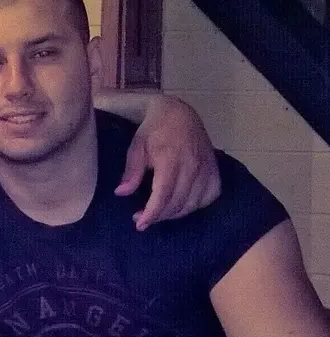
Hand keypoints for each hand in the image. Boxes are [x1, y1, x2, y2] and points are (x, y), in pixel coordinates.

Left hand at [115, 96, 220, 229]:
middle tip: (142, 218)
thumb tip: (121, 193)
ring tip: (158, 212)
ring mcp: (206, 169)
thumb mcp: (137, 146)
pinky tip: (182, 204)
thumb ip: (132, 171)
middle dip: (158, 216)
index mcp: (171, 159)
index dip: (151, 214)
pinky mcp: (214, 170)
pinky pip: (209, 197)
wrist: (179, 112)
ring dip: (174, 214)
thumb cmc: (154, 129)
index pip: (163, 195)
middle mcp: (193, 166)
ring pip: (192, 204)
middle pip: (177, 204)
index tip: (140, 224)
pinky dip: (195, 205)